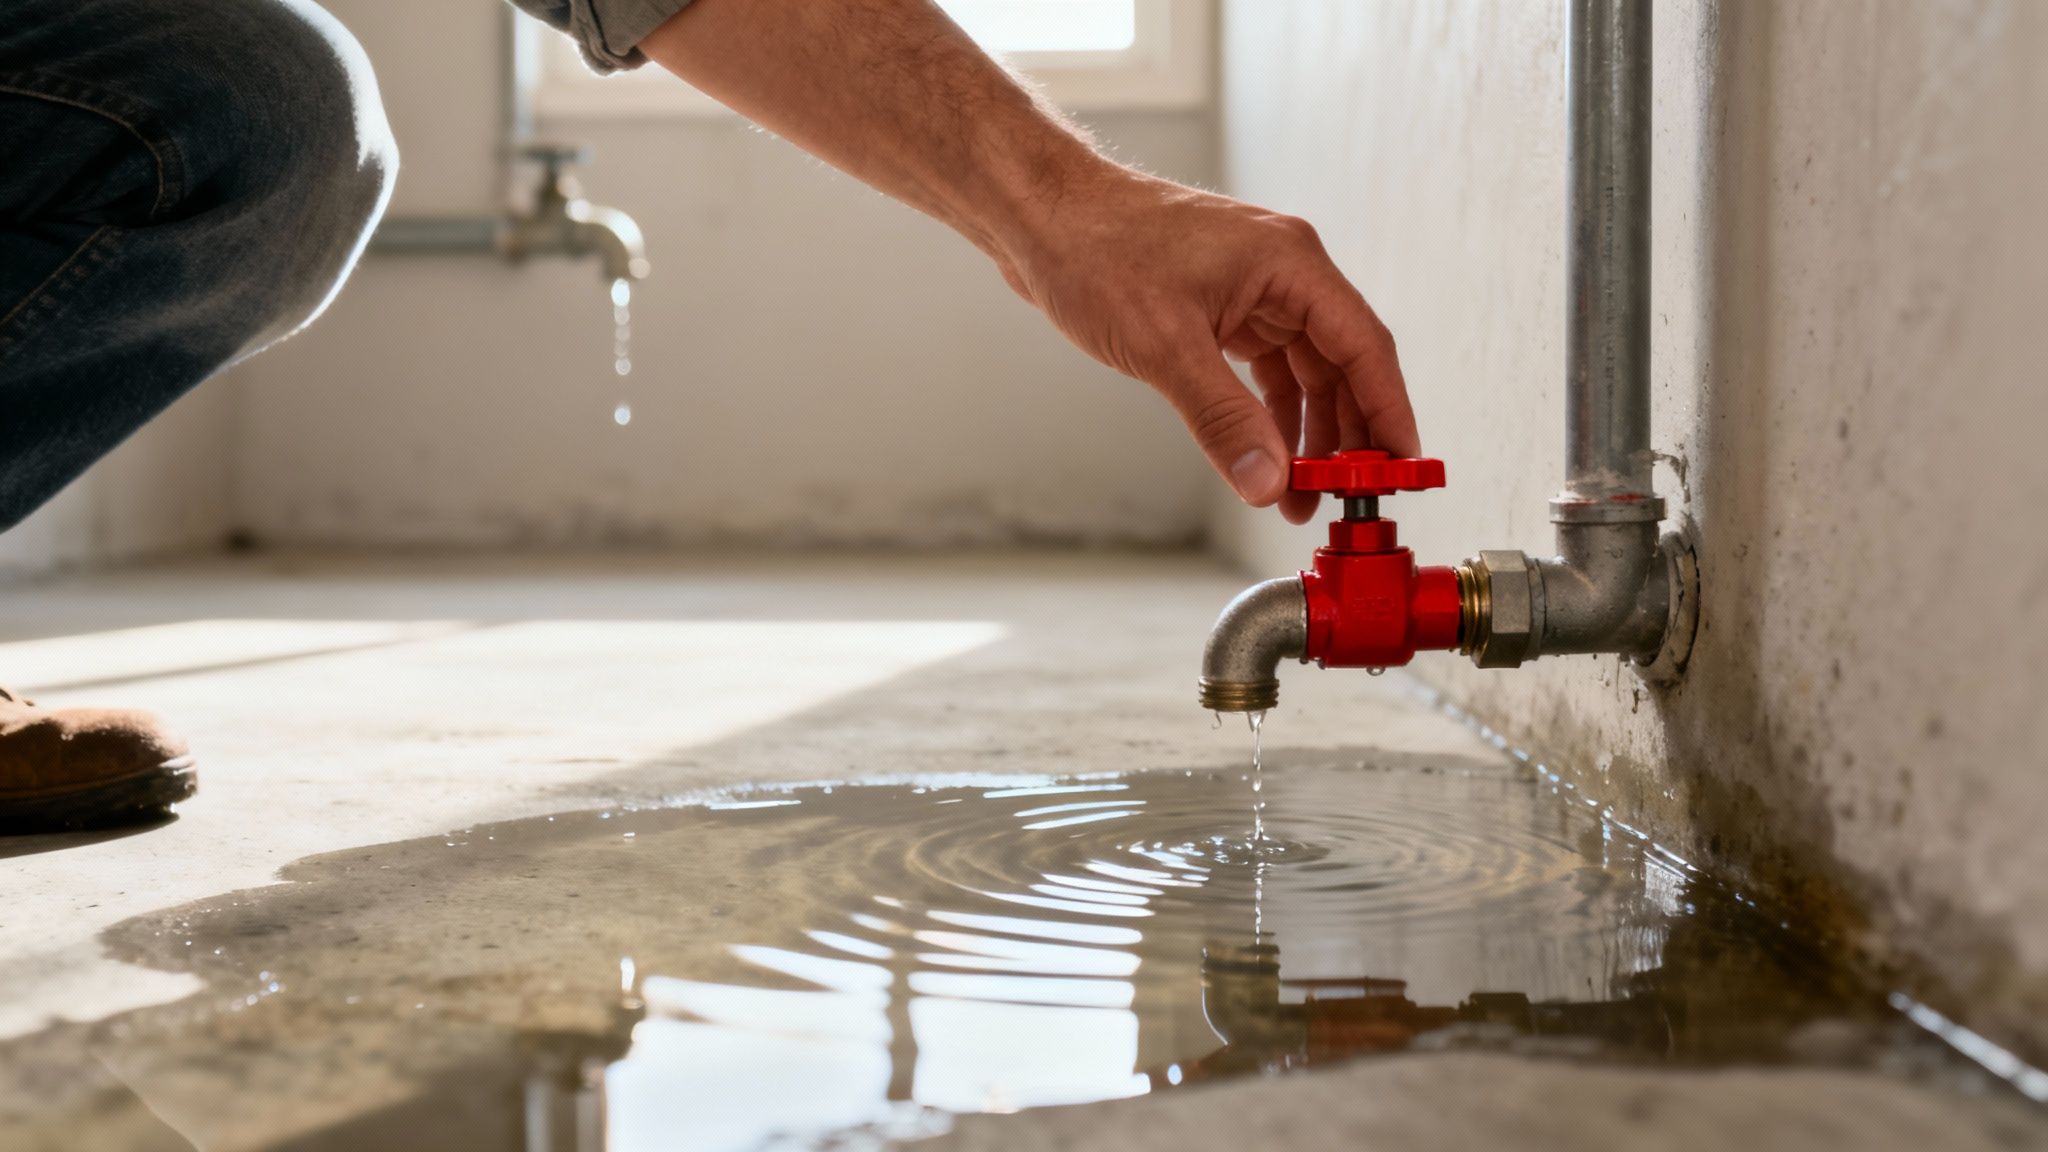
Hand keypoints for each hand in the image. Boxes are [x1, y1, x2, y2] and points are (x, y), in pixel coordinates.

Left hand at [999, 165, 1417, 523]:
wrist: (1039, 215)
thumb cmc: (1098, 252)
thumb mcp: (1165, 346)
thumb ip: (1224, 419)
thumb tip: (1269, 483)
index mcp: (1290, 263)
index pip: (1363, 347)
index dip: (1389, 412)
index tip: (1404, 467)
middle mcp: (1283, 272)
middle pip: (1341, 364)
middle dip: (1345, 435)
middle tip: (1345, 499)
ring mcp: (1253, 289)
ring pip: (1303, 372)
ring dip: (1305, 433)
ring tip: (1297, 495)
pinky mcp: (1221, 306)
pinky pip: (1265, 369)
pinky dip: (1269, 414)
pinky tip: (1266, 456)